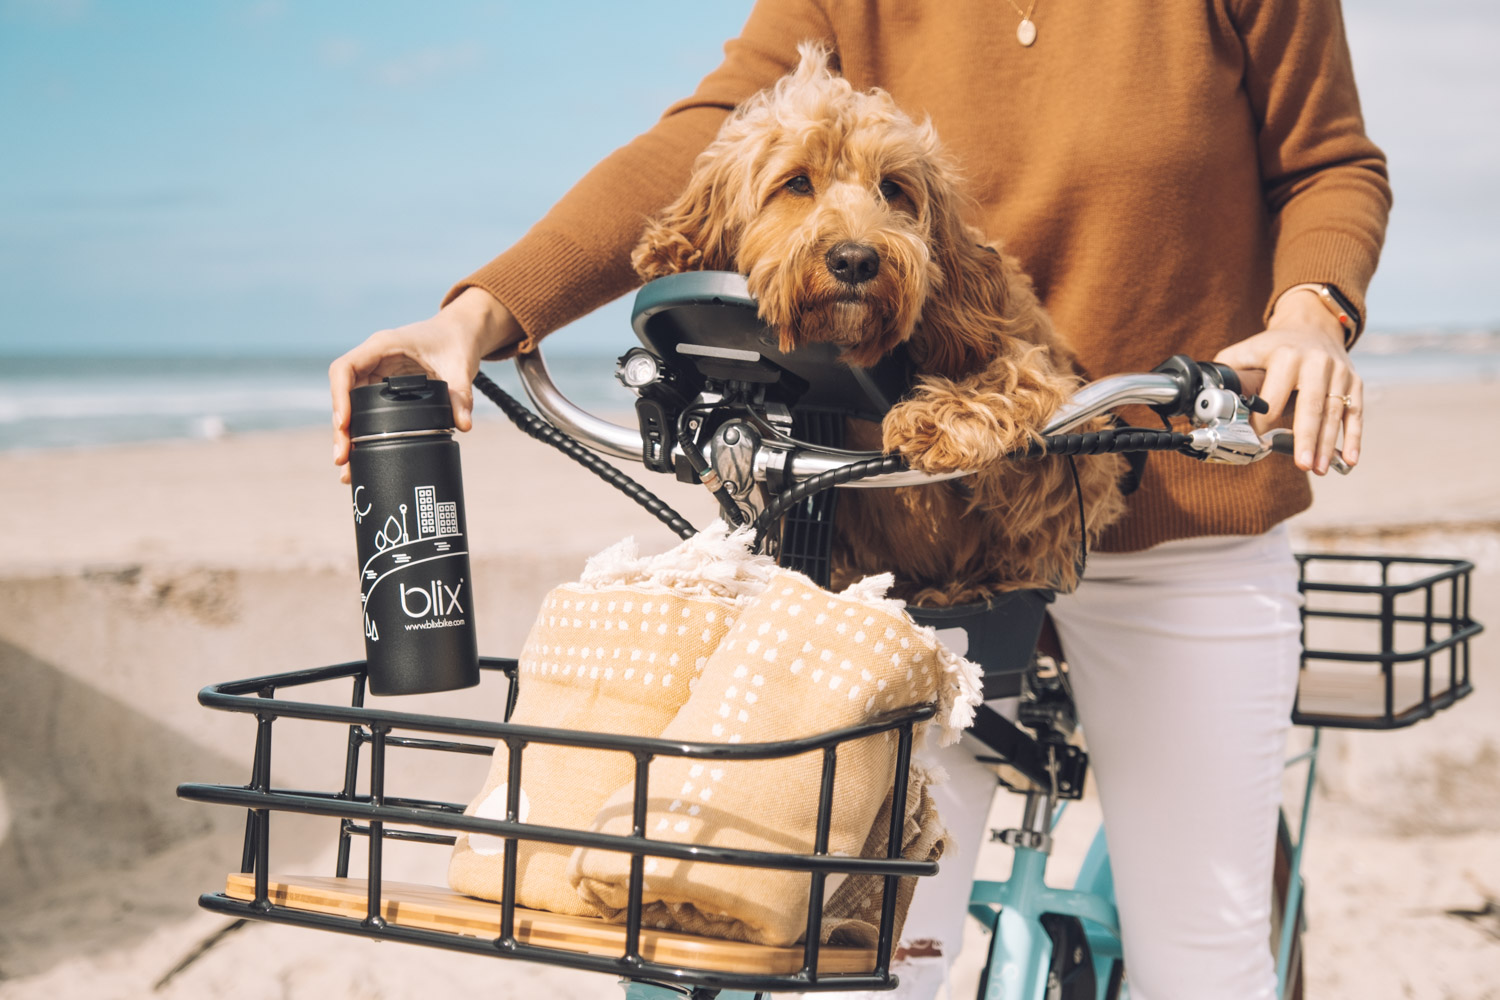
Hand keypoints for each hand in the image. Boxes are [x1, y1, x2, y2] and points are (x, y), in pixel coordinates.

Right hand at [329, 287, 522, 482]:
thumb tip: (464, 426)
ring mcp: (376, 374)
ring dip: (348, 435)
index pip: (345, 369)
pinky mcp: (384, 388)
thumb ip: (462, 394)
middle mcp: (373, 360)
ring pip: (351, 405)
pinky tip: (361, 457)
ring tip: (347, 468)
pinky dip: (362, 432)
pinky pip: (366, 409)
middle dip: (341, 427)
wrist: (460, 334)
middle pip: (343, 394)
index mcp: (383, 346)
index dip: (339, 396)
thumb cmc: (456, 342)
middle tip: (343, 458)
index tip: (344, 423)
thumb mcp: (460, 366)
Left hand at [1213, 289, 1361, 474]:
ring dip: (1327, 444)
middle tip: (1301, 465)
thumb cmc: (1276, 345)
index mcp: (1287, 356)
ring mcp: (1339, 373)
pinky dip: (1353, 437)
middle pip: (1311, 406)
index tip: (1257, 443)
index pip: (1274, 396)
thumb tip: (1205, 394)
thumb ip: (1229, 369)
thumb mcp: (1250, 348)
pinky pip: (1355, 413)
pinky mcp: (1354, 382)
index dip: (1264, 421)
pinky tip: (1349, 459)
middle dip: (1306, 438)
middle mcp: (1317, 363)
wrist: (1314, 324)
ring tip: (1317, 469)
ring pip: (1333, 413)